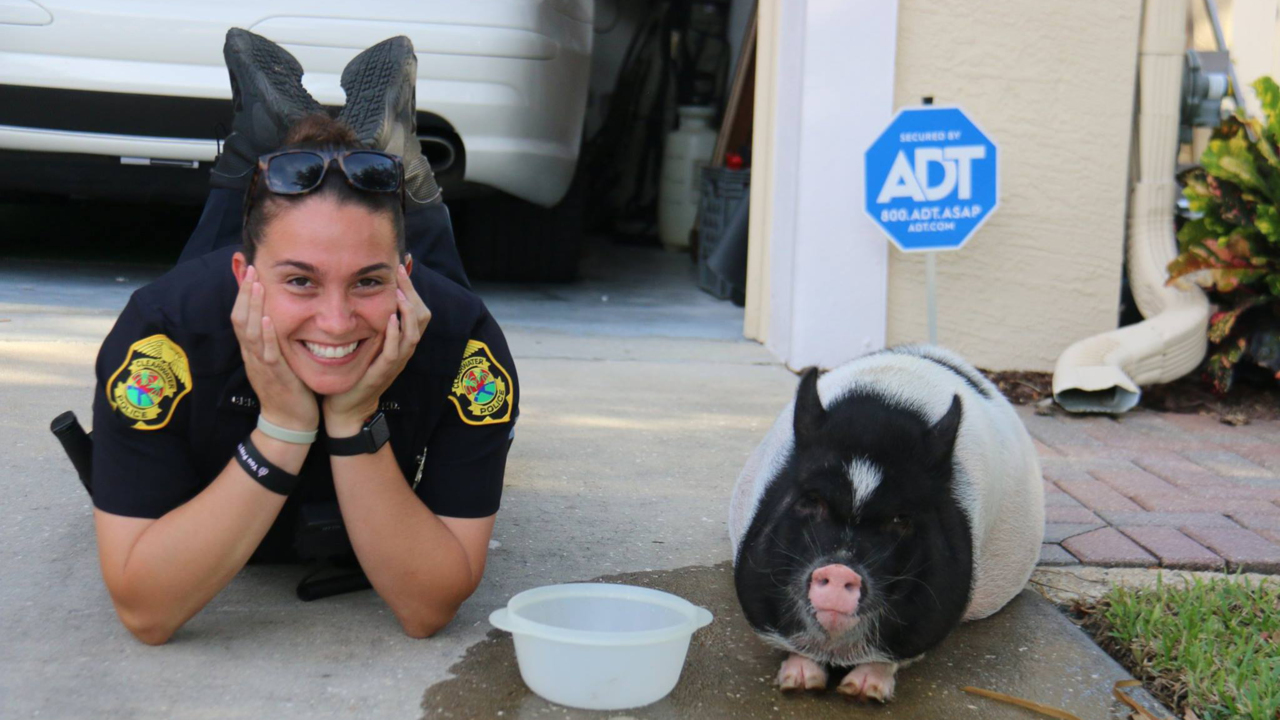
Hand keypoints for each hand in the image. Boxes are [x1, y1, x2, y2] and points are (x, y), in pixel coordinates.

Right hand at [231, 265, 318, 431]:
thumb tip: (276, 315)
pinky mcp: (275, 376)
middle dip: (245, 292)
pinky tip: (269, 319)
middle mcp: (252, 355)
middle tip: (251, 267)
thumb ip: (273, 339)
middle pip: (240, 318)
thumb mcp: (276, 359)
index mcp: (252, 350)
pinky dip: (267, 335)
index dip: (243, 294)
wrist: (288, 422)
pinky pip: (268, 353)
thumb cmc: (286, 389)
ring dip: (254, 307)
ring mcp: (261, 365)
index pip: (241, 316)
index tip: (250, 271)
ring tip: (257, 284)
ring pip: (251, 332)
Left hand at [322, 264, 430, 434]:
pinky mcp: (383, 372)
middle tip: (400, 272)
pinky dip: (395, 333)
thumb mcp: (366, 341)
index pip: (416, 309)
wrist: (347, 407)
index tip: (401, 265)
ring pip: (413, 332)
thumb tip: (366, 292)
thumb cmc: (354, 372)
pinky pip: (395, 351)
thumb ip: (371, 321)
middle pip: (421, 317)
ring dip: (407, 310)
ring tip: (399, 292)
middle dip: (412, 293)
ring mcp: (396, 362)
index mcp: (401, 341)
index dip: (412, 288)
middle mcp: (403, 350)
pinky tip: (390, 318)